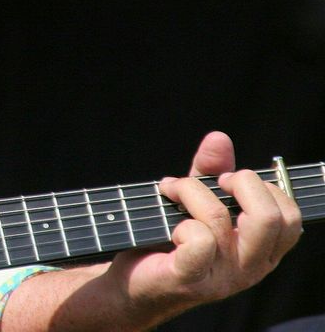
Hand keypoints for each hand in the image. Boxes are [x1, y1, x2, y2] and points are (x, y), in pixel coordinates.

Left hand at [107, 131, 302, 319]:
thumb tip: (219, 138)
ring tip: (170, 190)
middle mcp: (249, 268)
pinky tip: (167, 224)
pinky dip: (178, 221)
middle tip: (210, 181)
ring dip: (188, 190)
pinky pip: (197, 240)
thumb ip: (210, 170)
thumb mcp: (194, 200)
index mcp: (260, 251)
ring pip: (220, 218)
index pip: (289, 216)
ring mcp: (222, 277)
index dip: (263, 187)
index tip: (227, 179)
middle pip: (270, 218)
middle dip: (239, 183)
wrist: (132, 284)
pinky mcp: (190, 279)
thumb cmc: (168, 240)